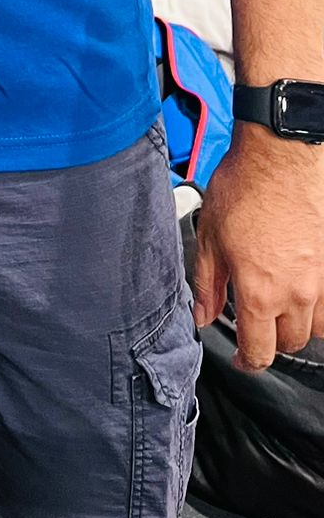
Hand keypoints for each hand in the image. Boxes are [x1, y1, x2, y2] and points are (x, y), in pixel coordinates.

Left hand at [193, 128, 323, 366]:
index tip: (241, 359)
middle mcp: (295, 294)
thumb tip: (204, 316)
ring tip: (280, 312)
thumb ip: (207, 284)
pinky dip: (317, 307)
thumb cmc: (244, 188)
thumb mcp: (210, 236)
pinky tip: (300, 292)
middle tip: (256, 329)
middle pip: (290, 344)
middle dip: (270, 343)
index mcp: (259, 293)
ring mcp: (320, 280)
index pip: (259, 351)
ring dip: (297, 327)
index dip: (247, 362)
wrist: (281, 155)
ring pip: (316, 328)